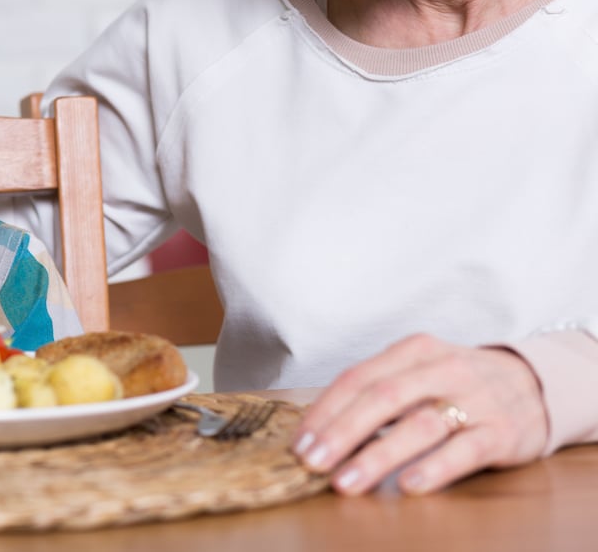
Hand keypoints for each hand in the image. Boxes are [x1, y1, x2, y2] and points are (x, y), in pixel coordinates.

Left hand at [292, 333, 547, 494]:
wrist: (537, 384)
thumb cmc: (458, 383)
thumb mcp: (419, 372)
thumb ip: (377, 393)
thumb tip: (320, 429)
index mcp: (414, 351)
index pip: (358, 378)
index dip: (324, 411)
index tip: (299, 442)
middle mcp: (443, 369)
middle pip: (382, 398)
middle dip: (341, 432)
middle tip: (312, 462)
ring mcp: (475, 399)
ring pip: (419, 425)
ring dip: (378, 456)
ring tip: (346, 481)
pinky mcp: (502, 432)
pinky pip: (465, 450)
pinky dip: (435, 467)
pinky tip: (409, 485)